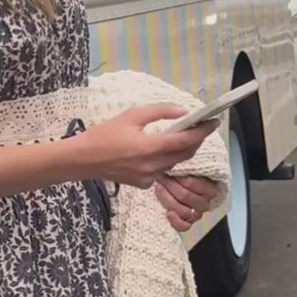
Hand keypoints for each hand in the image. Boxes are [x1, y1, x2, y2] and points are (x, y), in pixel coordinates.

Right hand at [77, 106, 219, 189]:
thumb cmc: (104, 135)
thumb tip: (182, 112)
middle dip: (196, 141)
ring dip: (181, 150)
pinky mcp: (143, 184)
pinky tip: (157, 150)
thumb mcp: (131, 115)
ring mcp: (149, 178)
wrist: (82, 160)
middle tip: (199, 128)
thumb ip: (159, 112)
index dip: (202, 131)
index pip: (186, 140)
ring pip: (174, 162)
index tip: (213, 121)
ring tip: (181, 136)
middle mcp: (153, 166)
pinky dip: (165, 159)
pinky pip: (162, 170)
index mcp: (150, 147)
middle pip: (185, 154)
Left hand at [155, 173, 220, 230]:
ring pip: (184, 211)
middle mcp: (204, 202)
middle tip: (162, 178)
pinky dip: (175, 221)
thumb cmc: (181, 177)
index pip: (192, 183)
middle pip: (185, 196)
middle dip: (170, 185)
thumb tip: (176, 162)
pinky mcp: (188, 223)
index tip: (168, 170)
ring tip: (159, 189)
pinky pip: (184, 227)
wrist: (175, 187)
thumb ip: (185, 167)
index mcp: (209, 188)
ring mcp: (196, 214)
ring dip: (167, 199)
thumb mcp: (186, 169)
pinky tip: (168, 213)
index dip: (177, 177)